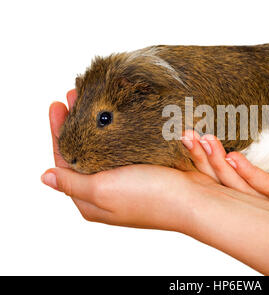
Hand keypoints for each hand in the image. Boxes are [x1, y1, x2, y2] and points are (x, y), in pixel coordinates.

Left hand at [41, 90, 217, 231]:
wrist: (196, 201)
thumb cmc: (150, 198)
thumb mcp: (102, 191)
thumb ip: (72, 183)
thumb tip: (45, 177)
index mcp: (91, 200)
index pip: (64, 162)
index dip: (58, 132)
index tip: (57, 103)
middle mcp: (108, 189)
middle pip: (84, 151)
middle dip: (76, 122)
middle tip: (75, 94)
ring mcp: (129, 178)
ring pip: (104, 145)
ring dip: (97, 122)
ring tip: (92, 99)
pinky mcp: (148, 168)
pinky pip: (125, 144)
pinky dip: (118, 128)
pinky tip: (117, 114)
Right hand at [182, 132, 268, 208]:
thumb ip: (263, 134)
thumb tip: (244, 100)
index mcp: (254, 182)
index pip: (217, 173)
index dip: (198, 155)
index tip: (184, 132)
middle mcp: (260, 194)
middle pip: (220, 182)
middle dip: (199, 158)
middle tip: (184, 134)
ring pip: (237, 186)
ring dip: (217, 164)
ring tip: (203, 141)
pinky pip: (266, 187)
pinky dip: (247, 173)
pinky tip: (233, 158)